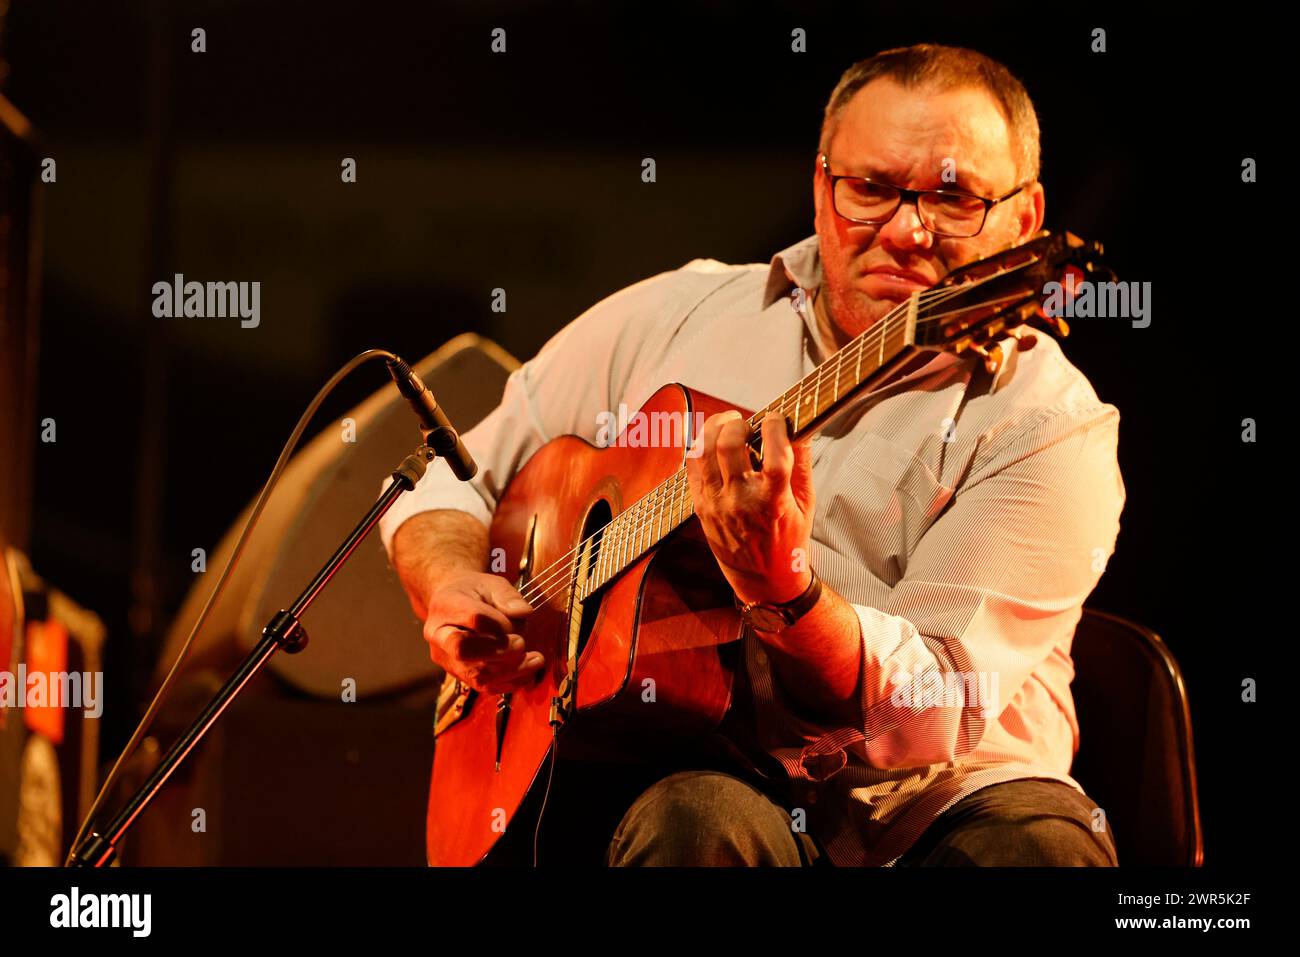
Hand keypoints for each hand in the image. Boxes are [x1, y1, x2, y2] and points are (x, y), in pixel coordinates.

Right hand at [422, 571, 540, 694]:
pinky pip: (484, 687)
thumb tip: (523, 613)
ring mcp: (446, 659)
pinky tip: (528, 673)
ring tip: (536, 660)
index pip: (473, 618)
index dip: (500, 623)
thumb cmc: (474, 592)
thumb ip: (508, 595)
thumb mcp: (492, 583)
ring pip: (475, 674)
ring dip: (510, 670)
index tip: (518, 619)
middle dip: (498, 651)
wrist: (453, 605)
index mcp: (445, 606)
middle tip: (521, 643)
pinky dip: (509, 682)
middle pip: (463, 650)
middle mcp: (439, 636)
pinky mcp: (459, 676)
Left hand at [685, 410, 814, 605]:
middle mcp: (741, 500)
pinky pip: (691, 465)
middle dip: (738, 423)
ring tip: (728, 425)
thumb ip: (802, 463)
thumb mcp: (806, 503)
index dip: (775, 426)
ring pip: (703, 450)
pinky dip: (700, 446)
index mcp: (774, 500)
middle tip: (748, 424)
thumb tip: (800, 427)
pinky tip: (713, 442)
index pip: (774, 452)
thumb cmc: (788, 541)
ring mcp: (716, 503)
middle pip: (729, 444)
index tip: (776, 419)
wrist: (764, 580)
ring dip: (714, 428)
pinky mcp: (700, 506)